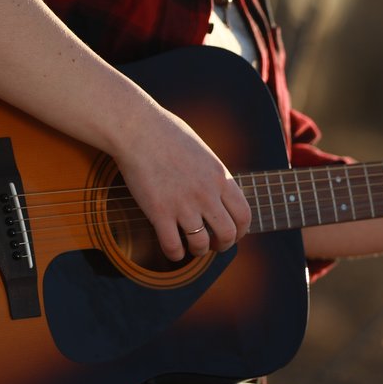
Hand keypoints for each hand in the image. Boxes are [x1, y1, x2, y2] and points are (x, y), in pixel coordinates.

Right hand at [111, 106, 251, 261]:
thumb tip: (219, 190)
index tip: (232, 234)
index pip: (244, 215)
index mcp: (220, 177)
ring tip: (192, 247)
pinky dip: (175, 254)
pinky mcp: (159, 212)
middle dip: (222, 245)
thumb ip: (213, 175)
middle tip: (213, 244)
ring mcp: (183, 204)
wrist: (137, 129)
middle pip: (227, 234)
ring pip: (201, 244)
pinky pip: (172, 246)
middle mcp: (206, 193)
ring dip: (198, 251)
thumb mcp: (202, 152)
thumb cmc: (167, 134)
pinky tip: (173, 250)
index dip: (241, 231)